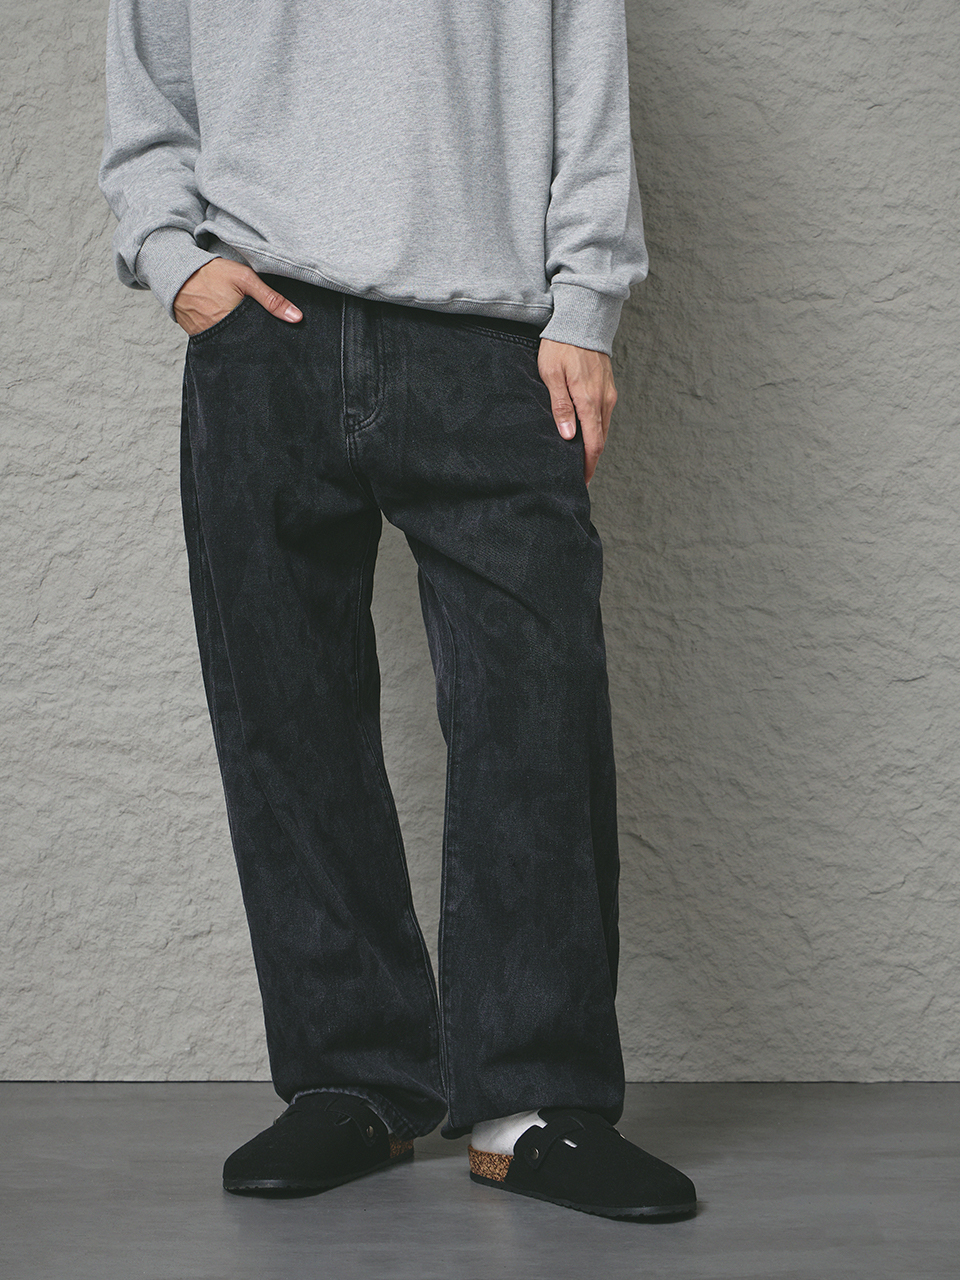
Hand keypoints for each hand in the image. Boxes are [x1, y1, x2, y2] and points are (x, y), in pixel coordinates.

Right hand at [173, 257, 301, 335]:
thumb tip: (297, 318)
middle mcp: (222, 336)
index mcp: (235, 323)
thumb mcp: (245, 279)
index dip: (271, 341)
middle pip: (249, 347)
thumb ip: (271, 299)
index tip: (281, 341)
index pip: (261, 342)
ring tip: (251, 334)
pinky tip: (235, 331)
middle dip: (259, 344)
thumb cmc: (211, 273)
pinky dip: (229, 339)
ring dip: (244, 342)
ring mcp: (210, 338)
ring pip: (234, 347)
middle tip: (268, 340)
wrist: (176, 272)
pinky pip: (220, 343)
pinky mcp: (200, 338)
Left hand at [537, 339, 617, 486]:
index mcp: (589, 400)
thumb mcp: (551, 375)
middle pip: (601, 439)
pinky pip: (604, 415)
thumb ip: (560, 406)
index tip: (580, 480)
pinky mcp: (608, 387)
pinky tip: (586, 434)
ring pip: (604, 428)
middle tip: (579, 476)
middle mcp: (604, 399)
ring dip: (594, 445)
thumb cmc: (560, 346)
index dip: (588, 465)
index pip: (593, 442)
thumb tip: (568, 435)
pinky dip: (597, 430)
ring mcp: (608, 393)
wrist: (582, 320)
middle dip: (591, 460)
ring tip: (580, 460)